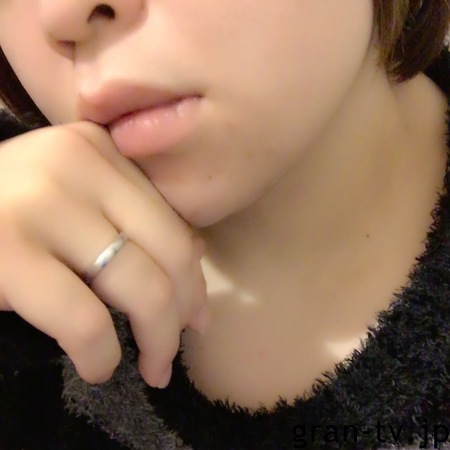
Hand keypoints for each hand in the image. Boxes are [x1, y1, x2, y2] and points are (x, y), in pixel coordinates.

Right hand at [0, 121, 209, 387]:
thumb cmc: (1, 209)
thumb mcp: (73, 199)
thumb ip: (129, 215)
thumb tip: (198, 251)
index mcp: (98, 150)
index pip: (172, 225)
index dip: (193, 281)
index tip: (196, 319)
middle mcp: (76, 163)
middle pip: (170, 253)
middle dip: (182, 315)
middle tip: (171, 354)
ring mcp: (40, 203)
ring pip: (141, 286)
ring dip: (157, 341)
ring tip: (150, 368)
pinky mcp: (5, 249)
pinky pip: (84, 318)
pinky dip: (101, 353)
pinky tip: (97, 367)